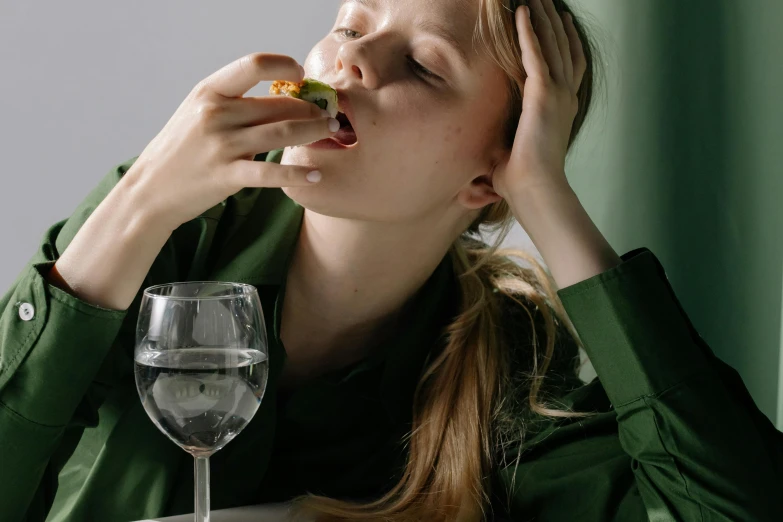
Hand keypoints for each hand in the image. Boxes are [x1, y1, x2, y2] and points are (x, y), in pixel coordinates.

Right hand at [124, 52, 339, 231]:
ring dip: (313, 131)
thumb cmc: (181, 150)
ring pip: (282, 133)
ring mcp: (221, 145)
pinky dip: (296, 174)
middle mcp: (215, 114)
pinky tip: (315, 176)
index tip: (301, 75)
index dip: (284, 65)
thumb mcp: (199, 114)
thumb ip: (234, 103)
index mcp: (209, 92)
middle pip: (278, 103)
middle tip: (331, 114)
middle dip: (311, 108)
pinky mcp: (227, 175)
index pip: (254, 65)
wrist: (151, 189)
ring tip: (332, 132)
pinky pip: (270, 172)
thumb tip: (282, 95)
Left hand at [492, 0, 585, 201]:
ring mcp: (556, 94)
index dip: (566, 40)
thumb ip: (506, 141)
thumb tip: (488, 152)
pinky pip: (535, 54)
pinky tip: (522, 11)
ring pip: (551, 44)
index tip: (561, 21)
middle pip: (562, 47)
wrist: (535, 189)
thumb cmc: (522, 181)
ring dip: (542, 17)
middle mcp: (564, 97)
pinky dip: (529, 31)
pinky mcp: (543, 95)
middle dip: (553, 20)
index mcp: (561, 109)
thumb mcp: (514, 152)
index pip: (568, 65)